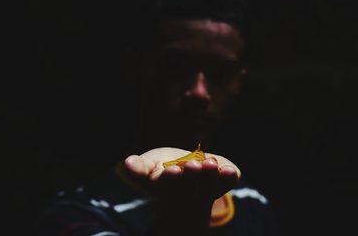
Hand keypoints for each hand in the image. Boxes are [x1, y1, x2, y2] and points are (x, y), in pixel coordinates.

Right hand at [124, 147, 240, 235]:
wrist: (185, 164)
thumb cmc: (163, 165)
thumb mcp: (149, 164)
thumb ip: (140, 166)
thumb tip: (127, 163)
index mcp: (166, 188)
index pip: (167, 187)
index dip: (170, 180)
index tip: (172, 170)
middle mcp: (188, 193)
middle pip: (190, 189)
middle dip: (192, 177)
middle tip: (192, 164)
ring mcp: (207, 189)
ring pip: (210, 188)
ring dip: (211, 177)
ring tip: (210, 163)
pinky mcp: (222, 182)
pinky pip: (228, 182)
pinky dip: (230, 177)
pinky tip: (230, 170)